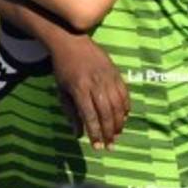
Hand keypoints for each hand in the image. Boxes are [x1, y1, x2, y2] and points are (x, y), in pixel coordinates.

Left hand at [43, 34, 129, 149]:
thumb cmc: (63, 68)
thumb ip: (71, 112)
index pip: (90, 116)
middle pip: (106, 113)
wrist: (71, 41)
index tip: (97, 146)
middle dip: (109, 132)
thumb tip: (78, 134)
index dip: (95, 133)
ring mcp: (108, 77)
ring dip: (119, 123)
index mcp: (79, 88)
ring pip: (118, 105)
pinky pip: (124, 93)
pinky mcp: (116, 72)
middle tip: (110, 146)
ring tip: (117, 135)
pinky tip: (124, 118)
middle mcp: (95, 83)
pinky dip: (126, 108)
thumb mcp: (62, 90)